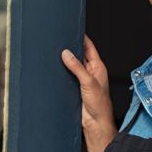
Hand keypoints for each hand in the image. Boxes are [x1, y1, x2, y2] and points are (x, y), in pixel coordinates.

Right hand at [62, 36, 116, 151]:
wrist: (95, 124)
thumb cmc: (99, 105)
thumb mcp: (88, 82)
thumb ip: (77, 67)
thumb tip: (66, 53)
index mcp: (97, 66)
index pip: (88, 47)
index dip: (81, 37)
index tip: (72, 28)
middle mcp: (90, 72)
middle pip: (78, 54)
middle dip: (69, 47)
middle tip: (58, 39)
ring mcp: (82, 80)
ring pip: (71, 66)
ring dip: (64, 61)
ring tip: (53, 52)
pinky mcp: (74, 88)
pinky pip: (66, 76)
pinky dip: (60, 72)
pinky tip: (53, 69)